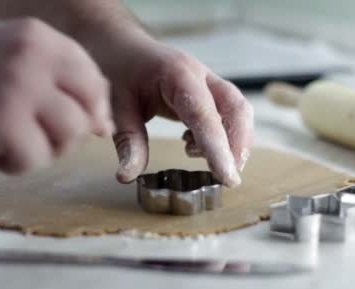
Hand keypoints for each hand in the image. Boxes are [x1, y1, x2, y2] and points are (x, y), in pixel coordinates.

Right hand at [0, 18, 112, 173]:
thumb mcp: (15, 59)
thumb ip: (59, 83)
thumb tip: (104, 125)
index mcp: (42, 40)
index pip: (94, 81)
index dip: (91, 111)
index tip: (70, 123)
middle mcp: (36, 59)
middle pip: (88, 113)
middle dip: (70, 136)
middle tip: (38, 137)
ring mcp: (19, 89)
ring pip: (69, 138)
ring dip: (43, 151)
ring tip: (11, 142)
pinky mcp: (1, 123)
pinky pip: (34, 160)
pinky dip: (13, 164)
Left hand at [91, 32, 253, 186]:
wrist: (120, 45)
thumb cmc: (118, 69)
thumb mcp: (115, 105)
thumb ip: (127, 141)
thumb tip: (128, 176)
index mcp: (178, 74)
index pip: (205, 114)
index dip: (219, 148)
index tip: (227, 178)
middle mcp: (200, 75)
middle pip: (236, 108)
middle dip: (238, 146)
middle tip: (228, 178)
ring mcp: (208, 81)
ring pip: (238, 111)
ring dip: (234, 142)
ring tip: (211, 165)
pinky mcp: (208, 91)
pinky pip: (228, 113)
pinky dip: (222, 136)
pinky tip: (194, 147)